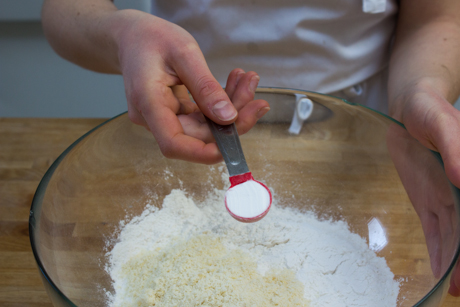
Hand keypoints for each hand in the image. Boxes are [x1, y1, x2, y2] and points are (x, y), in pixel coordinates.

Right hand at [113, 10, 268, 163]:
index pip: (174, 144)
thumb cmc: (151, 38)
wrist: (132, 35)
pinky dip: (220, 103)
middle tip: (257, 100)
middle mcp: (153, 117)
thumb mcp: (183, 52)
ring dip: (231, 109)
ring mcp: (162, 117)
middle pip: (197, 135)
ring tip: (248, 82)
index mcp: (148, 103)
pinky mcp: (173, 112)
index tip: (234, 145)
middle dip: (232, 120)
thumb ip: (205, 86)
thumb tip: (228, 117)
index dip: (204, 153)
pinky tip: (235, 84)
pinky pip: (201, 116)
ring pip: (204, 126)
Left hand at [388, 90, 459, 294]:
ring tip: (453, 289)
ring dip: (454, 264)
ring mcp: (446, 199)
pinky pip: (434, 229)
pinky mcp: (427, 201)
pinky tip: (439, 270)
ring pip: (454, 237)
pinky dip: (437, 250)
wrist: (410, 110)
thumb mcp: (443, 124)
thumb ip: (456, 149)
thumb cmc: (430, 111)